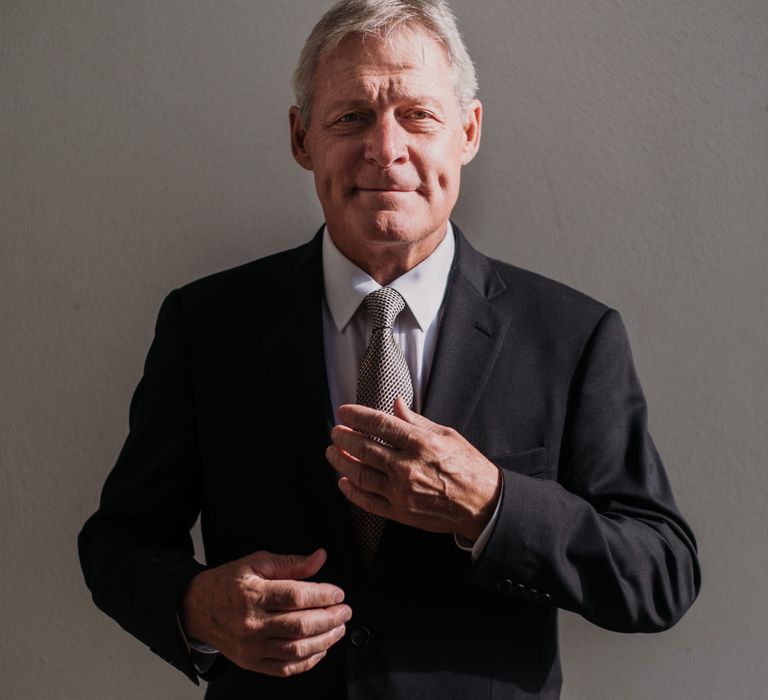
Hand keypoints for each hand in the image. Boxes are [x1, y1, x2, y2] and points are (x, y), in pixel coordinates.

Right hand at [180, 548, 350, 675]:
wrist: (199, 609)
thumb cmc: (229, 583)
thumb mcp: (257, 563)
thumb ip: (291, 563)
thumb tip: (320, 558)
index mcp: (253, 594)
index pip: (295, 597)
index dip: (322, 595)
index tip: (338, 593)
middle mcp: (252, 623)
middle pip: (300, 626)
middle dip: (330, 618)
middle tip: (345, 611)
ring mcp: (251, 647)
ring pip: (296, 649)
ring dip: (325, 640)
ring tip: (339, 628)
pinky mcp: (252, 662)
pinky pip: (286, 668)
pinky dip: (308, 660)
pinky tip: (321, 648)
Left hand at [326, 398, 501, 541]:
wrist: (483, 504)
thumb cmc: (468, 467)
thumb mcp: (447, 435)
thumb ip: (417, 421)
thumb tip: (396, 403)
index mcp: (420, 443)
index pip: (379, 423)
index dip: (357, 416)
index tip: (344, 412)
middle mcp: (407, 467)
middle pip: (363, 448)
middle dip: (343, 437)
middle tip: (335, 431)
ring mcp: (401, 492)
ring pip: (359, 474)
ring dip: (340, 462)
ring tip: (332, 452)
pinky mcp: (400, 512)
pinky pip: (367, 501)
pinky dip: (351, 491)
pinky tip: (343, 481)